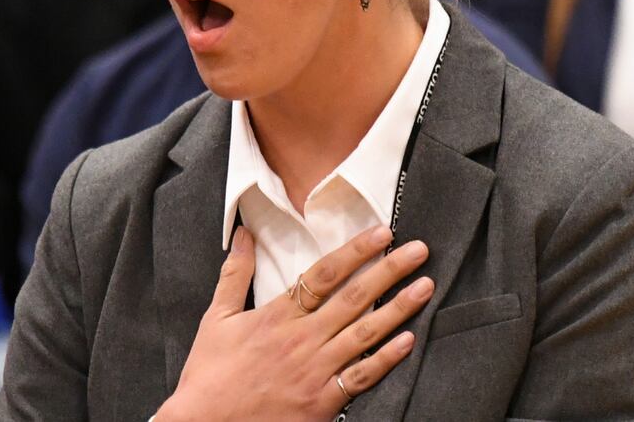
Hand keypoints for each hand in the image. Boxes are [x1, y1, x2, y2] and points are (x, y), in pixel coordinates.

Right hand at [155, 225, 432, 421]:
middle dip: (389, 271)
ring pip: (365, 333)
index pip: (323, 274)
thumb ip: (234, 273)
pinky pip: (362, 376)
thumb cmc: (209, 373)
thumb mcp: (215, 317)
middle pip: (353, 297)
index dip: (355, 251)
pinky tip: (409, 340)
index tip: (381, 233)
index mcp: (276, 315)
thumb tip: (243, 233)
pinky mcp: (322, 402)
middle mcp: (301, 339)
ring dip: (398, 308)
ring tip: (424, 287)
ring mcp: (315, 371)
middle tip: (418, 250)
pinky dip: (387, 358)